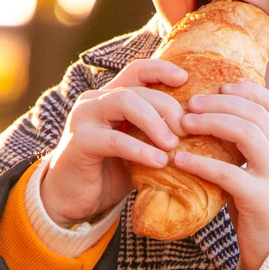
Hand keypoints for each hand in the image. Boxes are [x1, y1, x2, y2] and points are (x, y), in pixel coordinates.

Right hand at [40, 59, 187, 225]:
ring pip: (124, 102)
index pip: (136, 71)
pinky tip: (159, 162)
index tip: (184, 79)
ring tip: (173, 144)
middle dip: (167, 106)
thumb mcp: (137, 147)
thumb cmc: (109, 173)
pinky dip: (140, 149)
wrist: (71, 200)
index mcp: (109, 97)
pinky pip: (115, 139)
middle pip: (137, 89)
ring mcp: (84, 118)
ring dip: (154, 122)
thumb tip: (197, 129)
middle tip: (186, 129)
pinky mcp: (79, 141)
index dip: (161, 69)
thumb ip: (156, 134)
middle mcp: (94, 100)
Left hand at [166, 83, 268, 269]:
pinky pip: (228, 173)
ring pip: (247, 133)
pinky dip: (201, 163)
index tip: (219, 85)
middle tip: (189, 103)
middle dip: (219, 103)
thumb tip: (213, 129)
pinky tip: (180, 160)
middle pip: (255, 114)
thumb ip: (247, 155)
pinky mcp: (260, 199)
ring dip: (211, 122)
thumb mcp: (262, 177)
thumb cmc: (263, 216)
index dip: (246, 90)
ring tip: (183, 123)